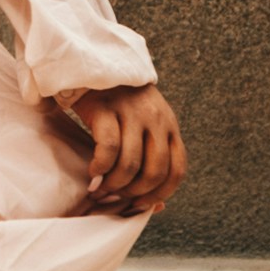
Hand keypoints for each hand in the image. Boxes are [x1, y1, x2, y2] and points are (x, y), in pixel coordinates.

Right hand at [53, 83, 184, 217]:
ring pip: (131, 165)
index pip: (177, 170)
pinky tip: (92, 172)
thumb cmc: (120, 104)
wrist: (96, 64)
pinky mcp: (107, 109)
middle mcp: (156, 119)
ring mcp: (132, 113)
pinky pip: (109, 149)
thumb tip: (159, 206)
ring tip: (100, 189)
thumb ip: (152, 159)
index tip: (140, 204)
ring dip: (114, 184)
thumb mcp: (145, 126)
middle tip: (116, 197)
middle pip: (155, 171)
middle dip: (134, 192)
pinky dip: (101, 168)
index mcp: (169, 126)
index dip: (160, 194)